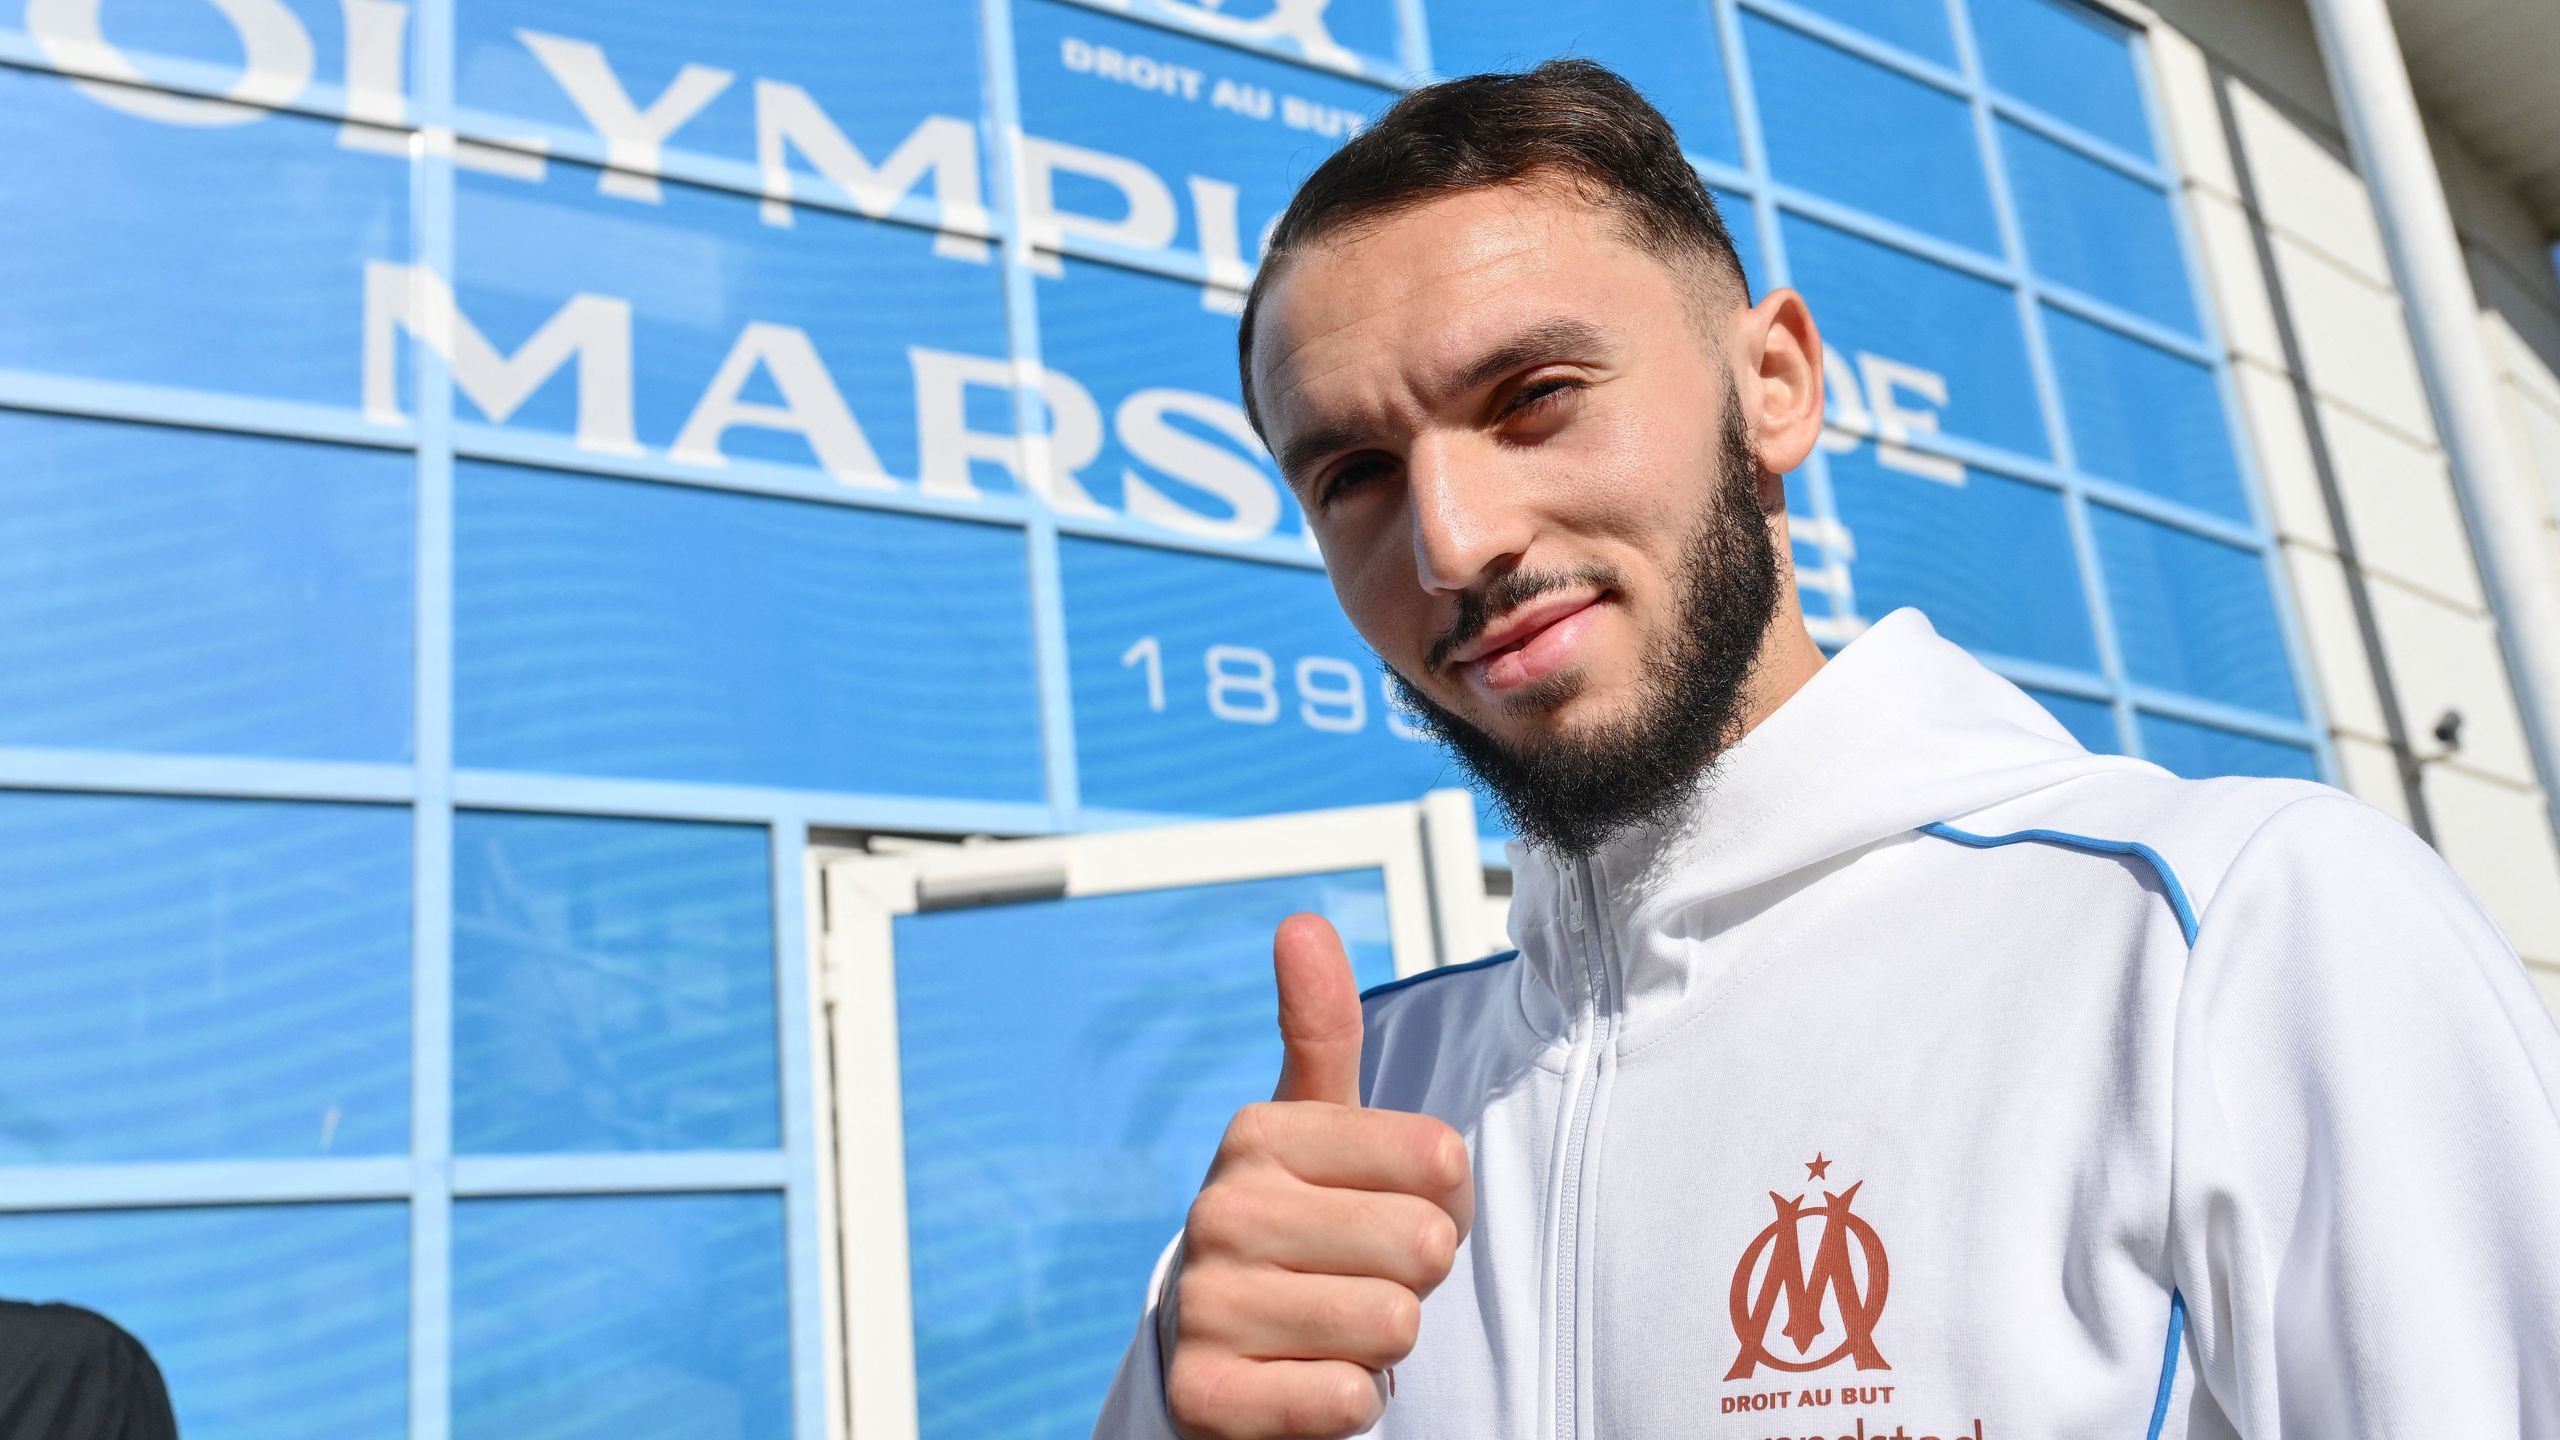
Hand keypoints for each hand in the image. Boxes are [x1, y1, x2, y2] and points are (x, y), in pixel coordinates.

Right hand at [1163, 914, 1475, 1439]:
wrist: (1220, 1353)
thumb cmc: (1300, 1226)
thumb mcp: (1315, 1126)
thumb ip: (1320, 1027)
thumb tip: (1300, 921)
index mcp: (1260, 1133)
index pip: (1441, 1158)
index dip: (1444, 1200)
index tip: (1386, 1209)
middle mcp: (1222, 1211)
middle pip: (1425, 1245)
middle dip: (1415, 1276)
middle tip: (1363, 1276)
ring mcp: (1209, 1305)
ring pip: (1392, 1325)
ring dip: (1382, 1342)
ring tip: (1334, 1327)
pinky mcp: (1206, 1395)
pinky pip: (1345, 1399)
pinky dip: (1346, 1401)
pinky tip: (1307, 1378)